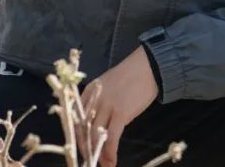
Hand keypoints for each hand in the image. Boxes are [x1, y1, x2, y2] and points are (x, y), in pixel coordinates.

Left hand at [78, 46, 158, 166]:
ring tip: (101, 165)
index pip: (76, 118)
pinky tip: (111, 162)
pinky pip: (112, 138)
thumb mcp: (108, 85)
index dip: (77, 136)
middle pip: (83, 129)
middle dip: (85, 148)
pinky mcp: (121, 113)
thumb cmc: (131, 77)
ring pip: (95, 136)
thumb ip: (100, 100)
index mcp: (89, 91)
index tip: (81, 148)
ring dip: (97, 154)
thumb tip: (98, 122)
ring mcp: (107, 106)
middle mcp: (94, 99)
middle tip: (89, 160)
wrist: (148, 67)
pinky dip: (110, 153)